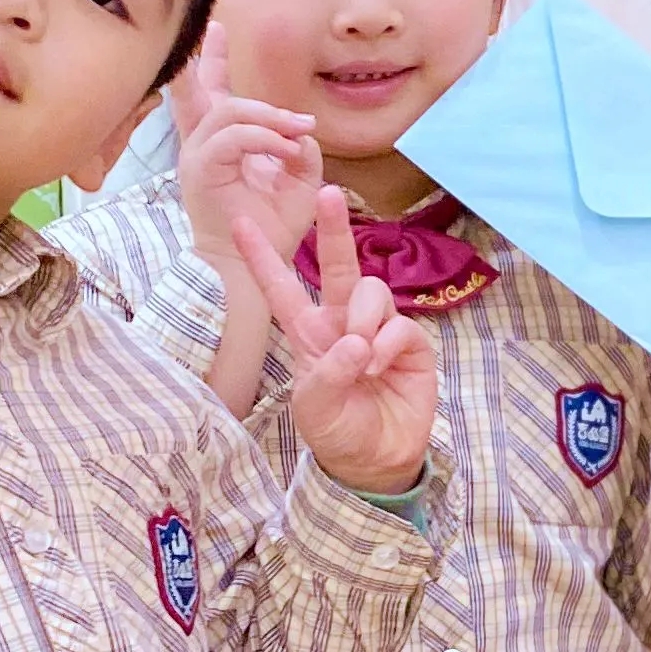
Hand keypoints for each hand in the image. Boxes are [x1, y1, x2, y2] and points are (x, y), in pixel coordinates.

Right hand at [169, 35, 321, 267]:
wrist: (254, 266)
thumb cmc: (272, 229)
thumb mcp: (299, 182)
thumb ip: (300, 150)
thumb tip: (301, 129)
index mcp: (223, 146)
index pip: (214, 97)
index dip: (212, 63)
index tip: (216, 29)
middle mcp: (204, 146)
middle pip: (198, 93)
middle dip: (207, 59)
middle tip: (218, 30)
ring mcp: (197, 156)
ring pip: (227, 111)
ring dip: (269, 115)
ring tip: (297, 129)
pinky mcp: (201, 169)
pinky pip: (232, 137)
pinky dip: (264, 138)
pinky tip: (287, 149)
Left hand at [238, 190, 441, 495]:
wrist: (375, 460)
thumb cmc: (335, 430)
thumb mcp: (314, 407)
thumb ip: (329, 372)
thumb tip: (358, 342)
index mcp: (308, 333)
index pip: (282, 288)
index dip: (263, 257)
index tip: (240, 223)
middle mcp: (342, 322)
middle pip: (339, 266)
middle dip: (334, 228)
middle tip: (328, 192)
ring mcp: (378, 330)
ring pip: (371, 292)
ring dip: (364, 317)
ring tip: (361, 354)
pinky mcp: (410, 344)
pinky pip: (399, 325)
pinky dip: (387, 344)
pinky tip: (380, 366)